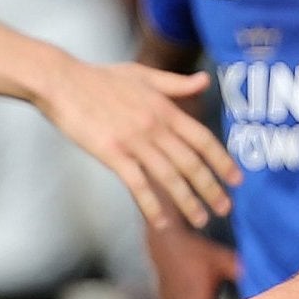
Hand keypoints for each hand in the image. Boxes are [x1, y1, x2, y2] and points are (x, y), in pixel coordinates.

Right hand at [39, 60, 239, 228]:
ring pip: (169, 177)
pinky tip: (161, 223)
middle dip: (211, 188)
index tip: (236, 179)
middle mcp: (155, 126)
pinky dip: (151, 206)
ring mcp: (134, 141)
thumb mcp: (142, 75)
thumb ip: (176, 83)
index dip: (222, 161)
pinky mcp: (112, 154)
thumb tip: (205, 82)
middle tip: (225, 208)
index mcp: (164, 108)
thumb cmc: (100, 77)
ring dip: (188, 202)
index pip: (202, 139)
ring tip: (201, 220)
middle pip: (191, 163)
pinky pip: (138, 185)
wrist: (62, 81)